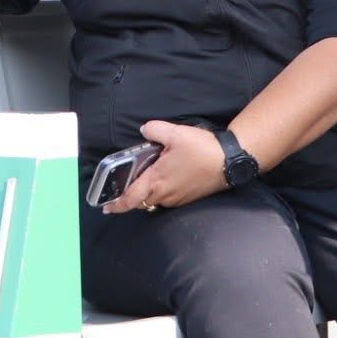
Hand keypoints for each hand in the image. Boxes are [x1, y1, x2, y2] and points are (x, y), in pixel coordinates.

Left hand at [105, 120, 226, 214]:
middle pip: (141, 200)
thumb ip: (154, 130)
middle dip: (131, 195)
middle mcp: (165, 194)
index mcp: (156, 180)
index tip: (107, 207)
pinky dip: (162, 191)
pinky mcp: (188, 198)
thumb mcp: (175, 133)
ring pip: (155, 200)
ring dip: (148, 192)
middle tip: (126, 185)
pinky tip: (167, 177)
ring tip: (147, 177)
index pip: (130, 198)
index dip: (117, 205)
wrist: (230, 162)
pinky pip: (168, 199)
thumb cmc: (201, 149)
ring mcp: (177, 198)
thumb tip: (144, 130)